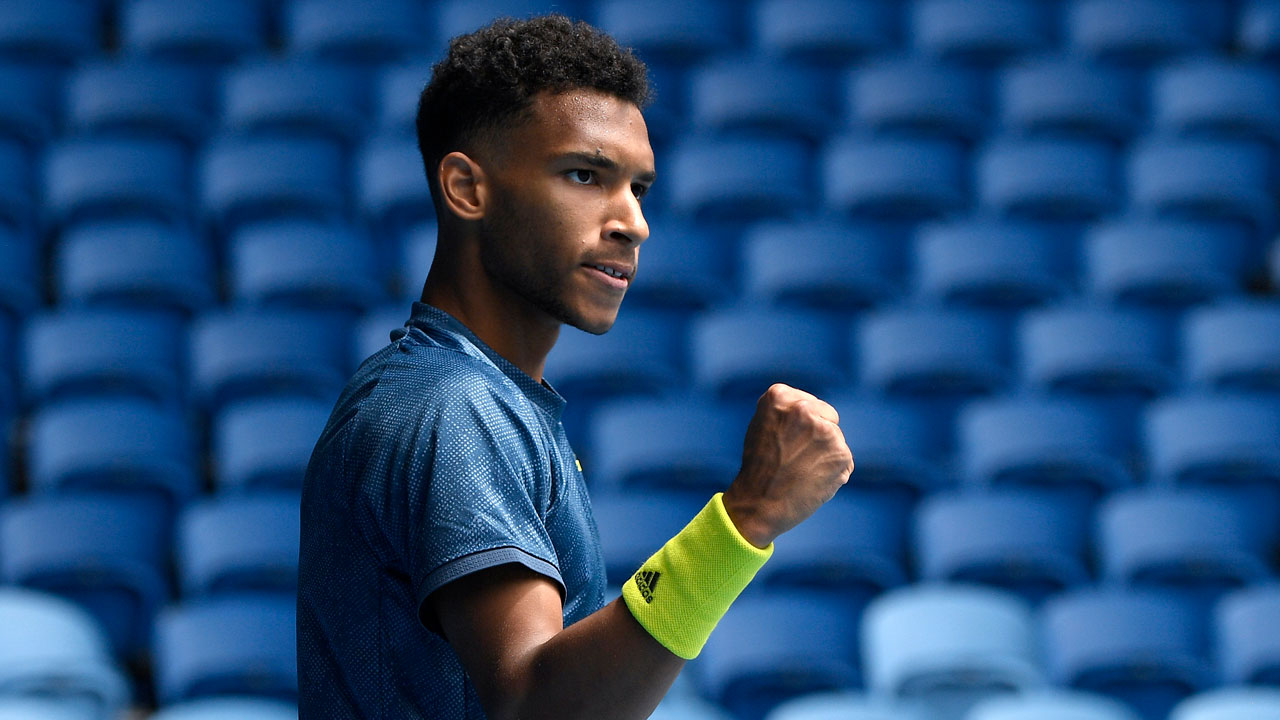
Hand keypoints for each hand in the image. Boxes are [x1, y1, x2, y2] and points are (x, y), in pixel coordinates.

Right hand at [722, 384, 853, 547]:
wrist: (759, 505)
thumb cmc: (759, 467)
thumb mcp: (762, 425)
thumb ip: (787, 410)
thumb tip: (815, 408)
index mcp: (779, 396)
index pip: (809, 403)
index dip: (800, 426)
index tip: (784, 441)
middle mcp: (804, 409)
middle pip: (827, 415)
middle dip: (818, 434)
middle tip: (795, 457)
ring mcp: (825, 431)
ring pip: (836, 439)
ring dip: (825, 454)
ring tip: (801, 471)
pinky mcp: (841, 454)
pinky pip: (844, 459)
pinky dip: (834, 472)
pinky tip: (812, 481)